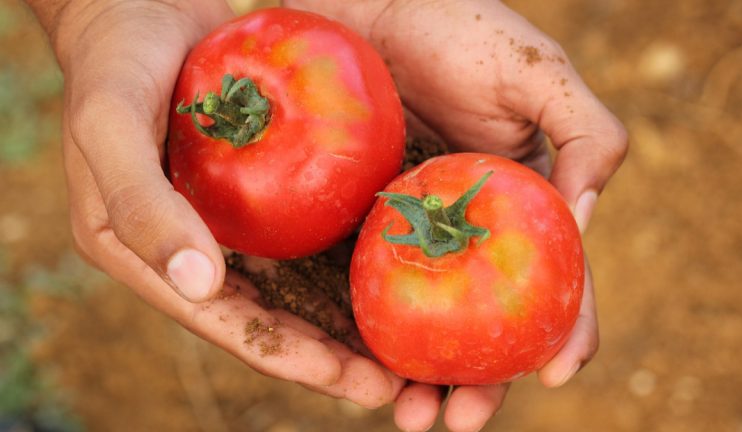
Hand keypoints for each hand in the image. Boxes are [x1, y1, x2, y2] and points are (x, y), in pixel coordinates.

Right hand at [29, 0, 402, 407]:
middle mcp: (191, 253)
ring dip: (344, 321)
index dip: (293, 359)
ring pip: (294, 288)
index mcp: (148, 258)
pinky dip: (343, 261)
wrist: (137, 9)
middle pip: (271, 321)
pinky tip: (389, 270)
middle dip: (330, 359)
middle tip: (395, 384)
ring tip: (403, 347)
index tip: (356, 384)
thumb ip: (143, 207)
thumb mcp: (110, 127)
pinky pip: (303, 236)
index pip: (230, 325)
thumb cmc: (115, 65)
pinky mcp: (253, 194)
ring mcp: (226, 226)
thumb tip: (200, 286)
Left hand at [284, 0, 627, 429]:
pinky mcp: (355, 226)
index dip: (565, 331)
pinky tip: (358, 365)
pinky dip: (367, 332)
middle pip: (485, 319)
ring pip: (426, 320)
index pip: (554, 280)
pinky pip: (365, 288)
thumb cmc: (455, 28)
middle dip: (483, 379)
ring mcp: (411, 233)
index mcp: (522, 204)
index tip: (556, 376)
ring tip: (409, 414)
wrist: (364, 9)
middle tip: (461, 420)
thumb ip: (588, 137)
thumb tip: (583, 220)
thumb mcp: (538, 74)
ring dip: (422, 375)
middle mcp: (468, 229)